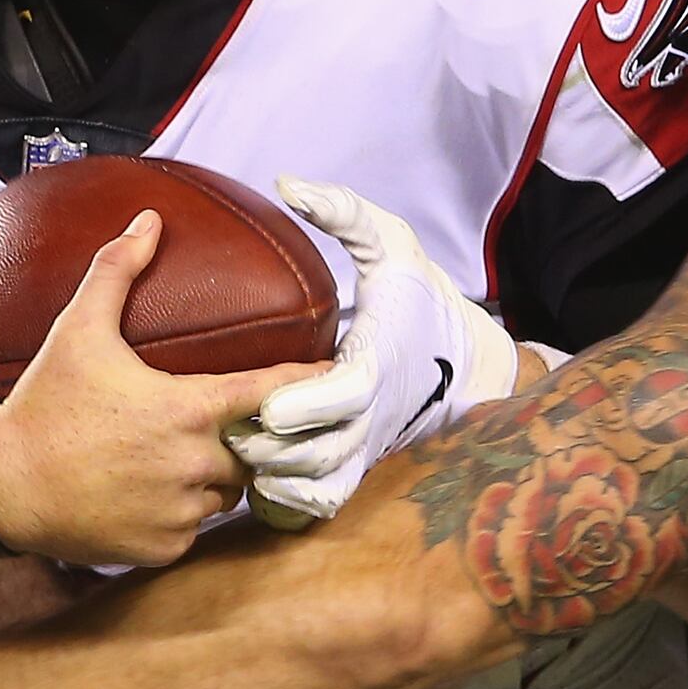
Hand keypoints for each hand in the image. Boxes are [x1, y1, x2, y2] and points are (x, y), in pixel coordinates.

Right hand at [0, 210, 326, 567]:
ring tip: (172, 456)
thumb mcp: (76, 331)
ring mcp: (182, 512)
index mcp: (187, 410)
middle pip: (249, 449)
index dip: (305, 382)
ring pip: (226, 493)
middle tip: (201, 422)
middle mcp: (196, 465)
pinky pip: (195, 528)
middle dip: (237, 436)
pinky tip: (147, 493)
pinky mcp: (165, 548)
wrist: (1, 487)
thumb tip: (148, 220)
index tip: (335, 375)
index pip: (270, 392)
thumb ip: (117, 272)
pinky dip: (182, 512)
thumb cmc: (44, 404)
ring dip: (213, 476)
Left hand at [239, 177, 521, 526]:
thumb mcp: (392, 242)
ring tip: (225, 454)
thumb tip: (286, 184)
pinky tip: (245, 484)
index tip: (269, 405)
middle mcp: (373, 418)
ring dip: (270, 478)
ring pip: (316, 487)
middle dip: (270, 447)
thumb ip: (344, 212)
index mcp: (379, 365)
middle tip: (221, 430)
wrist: (466, 360)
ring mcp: (365, 450)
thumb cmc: (420, 296)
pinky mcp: (357, 470)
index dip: (308, 405)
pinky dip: (284, 502)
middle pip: (319, 452)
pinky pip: (318, 504)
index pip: (346, 397)